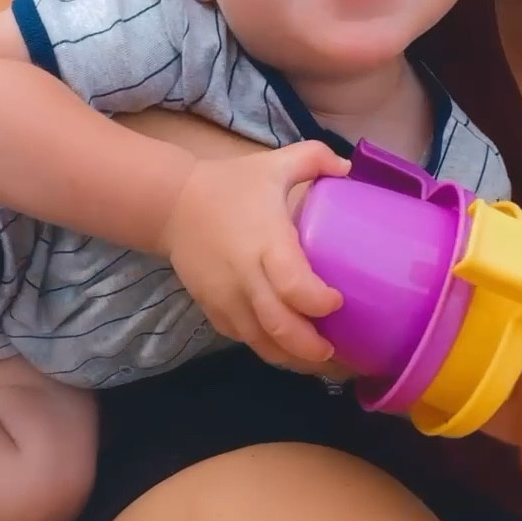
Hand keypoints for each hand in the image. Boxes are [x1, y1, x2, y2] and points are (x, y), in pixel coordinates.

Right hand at [161, 141, 350, 369]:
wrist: (172, 205)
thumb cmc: (231, 185)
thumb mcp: (274, 163)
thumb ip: (314, 158)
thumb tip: (349, 168)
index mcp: (265, 242)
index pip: (292, 285)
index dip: (318, 302)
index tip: (338, 302)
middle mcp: (245, 278)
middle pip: (279, 327)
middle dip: (311, 348)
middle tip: (338, 352)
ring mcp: (226, 299)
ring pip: (261, 343)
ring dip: (293, 359)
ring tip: (321, 362)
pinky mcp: (213, 310)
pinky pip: (245, 340)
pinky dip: (269, 349)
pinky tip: (290, 351)